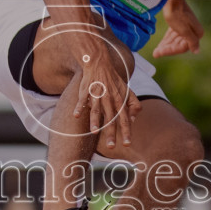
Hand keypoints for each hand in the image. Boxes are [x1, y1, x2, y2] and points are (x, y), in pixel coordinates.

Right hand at [61, 24, 138, 151]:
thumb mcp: (128, 91)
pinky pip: (82, 100)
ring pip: (97, 110)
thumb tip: (133, 119)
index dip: (126, 131)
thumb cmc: (114, 80)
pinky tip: (76, 115)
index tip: (127, 144)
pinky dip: (79, 107)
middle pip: (111, 118)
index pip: (124, 119)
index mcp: (120, 100)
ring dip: (95, 121)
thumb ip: (133, 105)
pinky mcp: (86, 90)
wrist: (100, 63)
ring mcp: (97, 94)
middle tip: (111, 147)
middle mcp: (110, 99)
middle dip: (111, 133)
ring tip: (94, 132)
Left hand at [152, 0, 202, 57]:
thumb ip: (192, 41)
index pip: (184, 47)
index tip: (160, 53)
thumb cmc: (177, 13)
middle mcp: (193, 30)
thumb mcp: (184, 30)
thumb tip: (197, 51)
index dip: (171, 51)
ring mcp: (186, 26)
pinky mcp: (179, 22)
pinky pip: (173, 34)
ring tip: (155, 51)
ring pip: (175, 40)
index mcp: (197, 33)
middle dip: (166, 49)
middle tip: (155, 53)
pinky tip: (160, 45)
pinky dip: (167, 39)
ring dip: (165, 45)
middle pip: (178, 44)